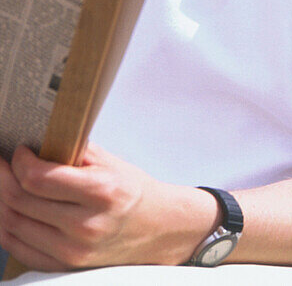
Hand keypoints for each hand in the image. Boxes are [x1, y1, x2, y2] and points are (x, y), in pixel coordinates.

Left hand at [0, 144, 211, 270]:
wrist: (159, 227)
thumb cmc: (133, 192)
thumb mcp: (111, 163)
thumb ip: (73, 152)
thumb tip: (35, 144)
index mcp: (102, 192)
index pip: (39, 178)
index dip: (19, 162)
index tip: (20, 152)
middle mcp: (87, 224)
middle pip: (20, 201)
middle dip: (4, 177)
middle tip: (4, 165)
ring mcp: (74, 250)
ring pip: (12, 224)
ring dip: (2, 200)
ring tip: (6, 184)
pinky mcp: (65, 265)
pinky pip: (18, 248)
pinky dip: (7, 226)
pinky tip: (11, 209)